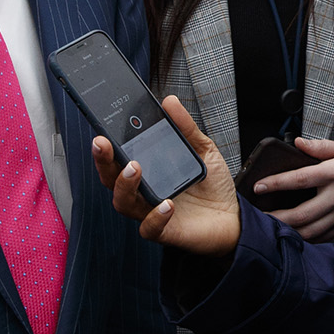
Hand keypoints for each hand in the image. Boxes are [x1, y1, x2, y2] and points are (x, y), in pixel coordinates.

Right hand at [93, 94, 241, 255]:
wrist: (233, 216)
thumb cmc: (212, 185)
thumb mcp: (203, 149)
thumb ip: (185, 128)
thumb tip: (169, 102)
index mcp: (147, 170)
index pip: (117, 159)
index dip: (105, 147)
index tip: (100, 131)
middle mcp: (143, 192)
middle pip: (111, 179)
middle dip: (103, 161)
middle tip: (103, 144)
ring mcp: (150, 212)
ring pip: (123, 203)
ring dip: (125, 185)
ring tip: (135, 168)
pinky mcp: (165, 231)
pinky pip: (150, 228)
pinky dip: (155, 217)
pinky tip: (166, 204)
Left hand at [255, 137, 333, 241]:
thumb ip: (322, 147)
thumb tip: (299, 143)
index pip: (301, 179)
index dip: (277, 183)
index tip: (259, 187)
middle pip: (302, 213)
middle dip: (277, 217)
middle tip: (259, 216)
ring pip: (311, 230)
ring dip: (289, 232)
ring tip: (271, 228)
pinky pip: (323, 238)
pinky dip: (306, 239)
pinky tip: (293, 236)